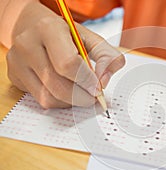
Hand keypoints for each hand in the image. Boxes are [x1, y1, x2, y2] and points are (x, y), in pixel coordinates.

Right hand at [6, 1, 124, 107]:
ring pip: (48, 97)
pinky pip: (41, 100)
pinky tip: (66, 90)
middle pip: (58, 86)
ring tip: (81, 93)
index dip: (86, 80)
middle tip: (93, 96)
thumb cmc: (65, 34)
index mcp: (48, 29)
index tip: (98, 87)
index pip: (68, 64)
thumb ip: (107, 57)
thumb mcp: (91, 38)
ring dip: (71, 101)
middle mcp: (27, 44)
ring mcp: (17, 62)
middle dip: (81, 97)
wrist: (33, 27)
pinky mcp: (15, 77)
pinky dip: (59, 101)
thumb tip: (103, 81)